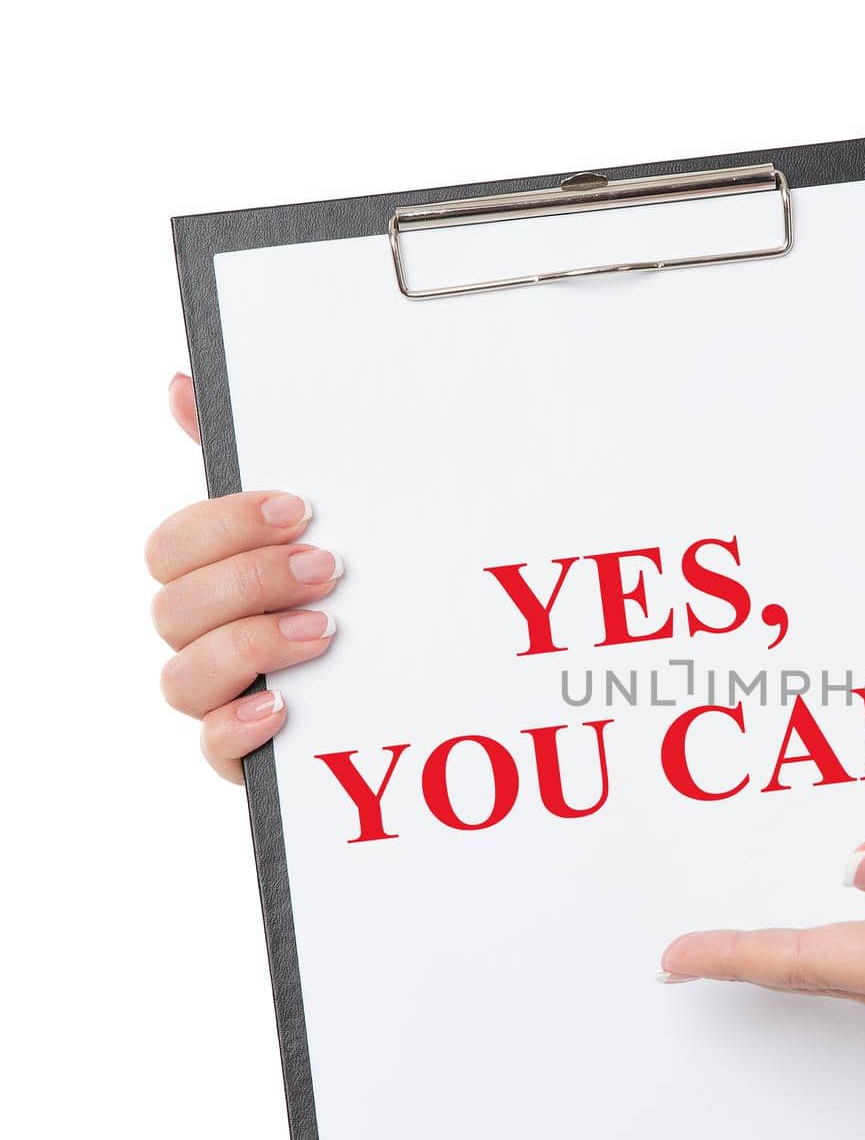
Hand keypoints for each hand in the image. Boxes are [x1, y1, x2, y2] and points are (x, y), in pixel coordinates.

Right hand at [147, 373, 341, 782]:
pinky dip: (239, 726)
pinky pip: (210, 748)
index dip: (226, 524)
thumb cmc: (357, 591)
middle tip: (329, 568)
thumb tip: (183, 384)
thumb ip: (258, 460)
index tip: (301, 508)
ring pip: (179, 677)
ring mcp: (219, 697)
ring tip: (326, 632)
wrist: (418, 682)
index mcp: (213, 576)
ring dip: (250, 647)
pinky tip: (284, 707)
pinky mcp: (244, 754)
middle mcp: (204, 635)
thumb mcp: (325, 524)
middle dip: (250, 580)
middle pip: (172, 606)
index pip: (173, 545)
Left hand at [660, 835, 864, 1037]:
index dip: (744, 956)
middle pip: (826, 974)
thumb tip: (862, 865)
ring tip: (749, 946)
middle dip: (753, 965)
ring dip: (798, 959)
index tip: (678, 957)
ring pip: (861, 968)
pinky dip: (861, 938)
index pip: (822, 961)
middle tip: (689, 959)